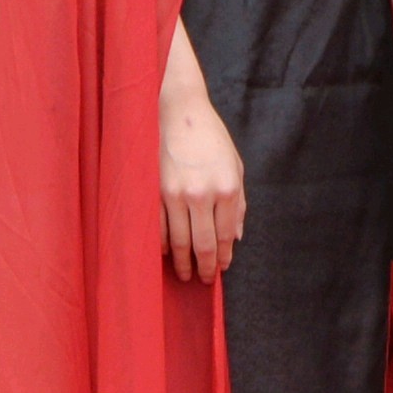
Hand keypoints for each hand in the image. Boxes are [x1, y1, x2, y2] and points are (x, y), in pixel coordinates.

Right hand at [158, 74, 247, 283]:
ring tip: (185, 273)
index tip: (221, 268)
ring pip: (178, 242)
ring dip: (182, 263)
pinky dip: (162, 246)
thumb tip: (236, 237)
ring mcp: (175, 194)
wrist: (178, 112)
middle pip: (203, 245)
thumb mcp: (235, 165)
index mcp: (226, 188)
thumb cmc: (209, 138)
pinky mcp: (153, 192)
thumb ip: (238, 203)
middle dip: (204, 268)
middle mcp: (202, 194)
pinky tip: (166, 253)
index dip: (223, 257)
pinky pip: (157, 229)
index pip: (226, 236)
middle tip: (203, 280)